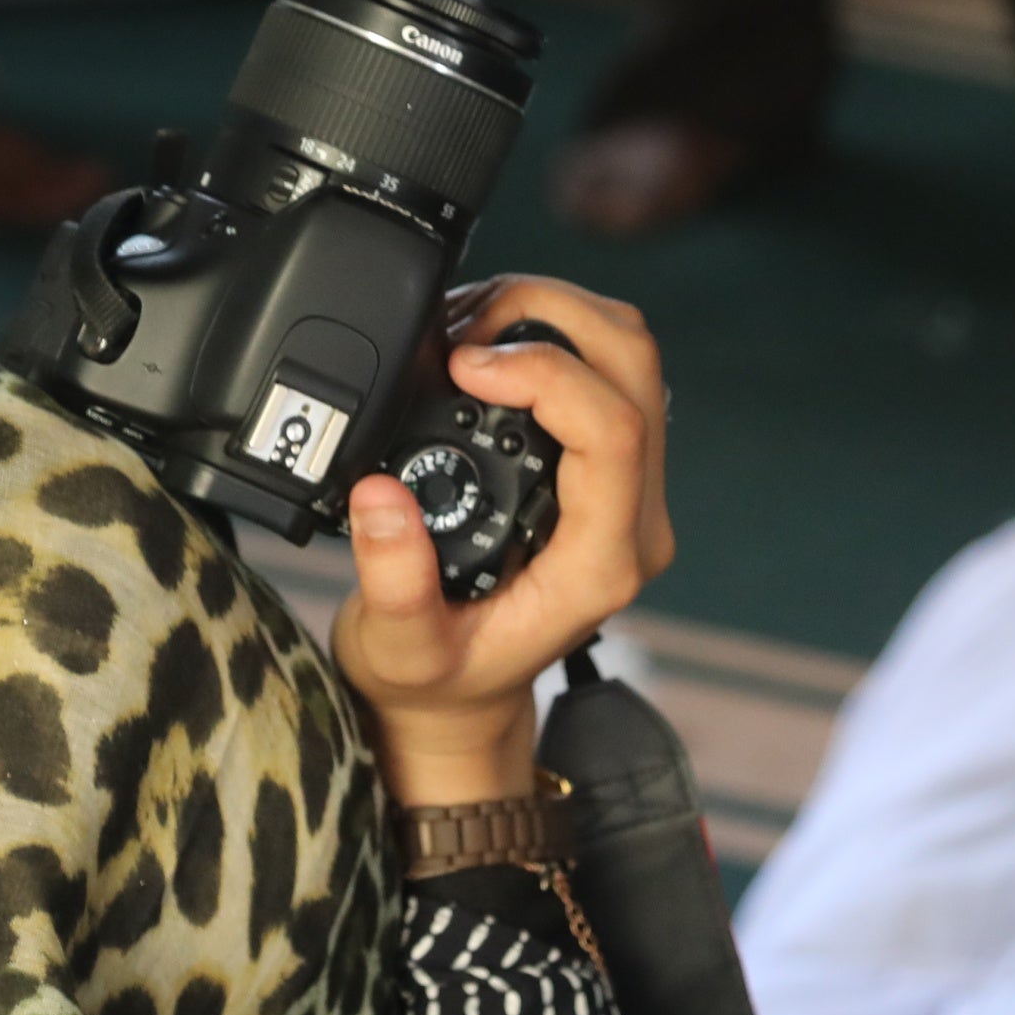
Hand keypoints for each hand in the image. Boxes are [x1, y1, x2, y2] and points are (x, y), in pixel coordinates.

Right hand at [332, 278, 673, 807]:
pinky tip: (482, 351)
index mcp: (599, 563)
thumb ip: (395, 584)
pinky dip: (549, 336)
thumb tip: (379, 496)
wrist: (462, 700)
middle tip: (461, 326)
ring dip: (551, 317)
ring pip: (628, 357)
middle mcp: (634, 520)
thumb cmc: (437, 679)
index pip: (613, 432)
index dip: (543, 372)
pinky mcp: (608, 468)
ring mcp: (629, 490)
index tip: (460, 363)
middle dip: (550, 315)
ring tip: (463, 330)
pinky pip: (605, 372)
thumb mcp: (400, 651)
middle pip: (634, 368)